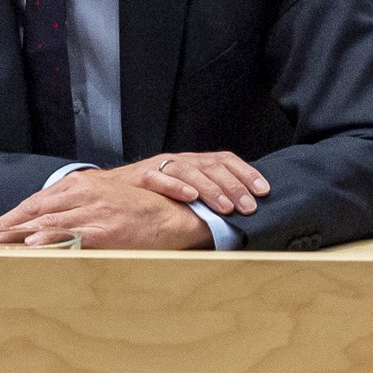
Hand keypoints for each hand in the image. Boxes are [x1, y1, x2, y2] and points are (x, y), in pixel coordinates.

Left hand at [0, 163, 216, 248]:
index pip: (35, 203)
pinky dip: (52, 239)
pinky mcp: (108, 230)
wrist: (176, 211)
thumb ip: (77, 211)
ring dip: (19, 235)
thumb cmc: (139, 209)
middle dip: (5, 228)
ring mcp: (95, 212)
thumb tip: (47, 228)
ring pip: (48, 222)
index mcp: (79, 187)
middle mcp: (83, 195)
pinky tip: (33, 244)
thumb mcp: (105, 201)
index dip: (8, 219)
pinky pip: (74, 235)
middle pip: (34, 211)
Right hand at [131, 150, 269, 220]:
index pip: (225, 160)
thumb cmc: (152, 196)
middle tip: (248, 206)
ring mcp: (160, 166)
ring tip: (225, 206)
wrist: (109, 191)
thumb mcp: (184, 192)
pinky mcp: (140, 176)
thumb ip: (207, 198)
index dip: (246, 173)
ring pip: (189, 171)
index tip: (263, 191)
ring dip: (210, 188)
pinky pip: (159, 179)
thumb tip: (240, 212)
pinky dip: (175, 186)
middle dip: (233, 186)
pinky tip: (190, 197)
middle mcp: (180, 160)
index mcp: (194, 162)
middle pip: (211, 166)